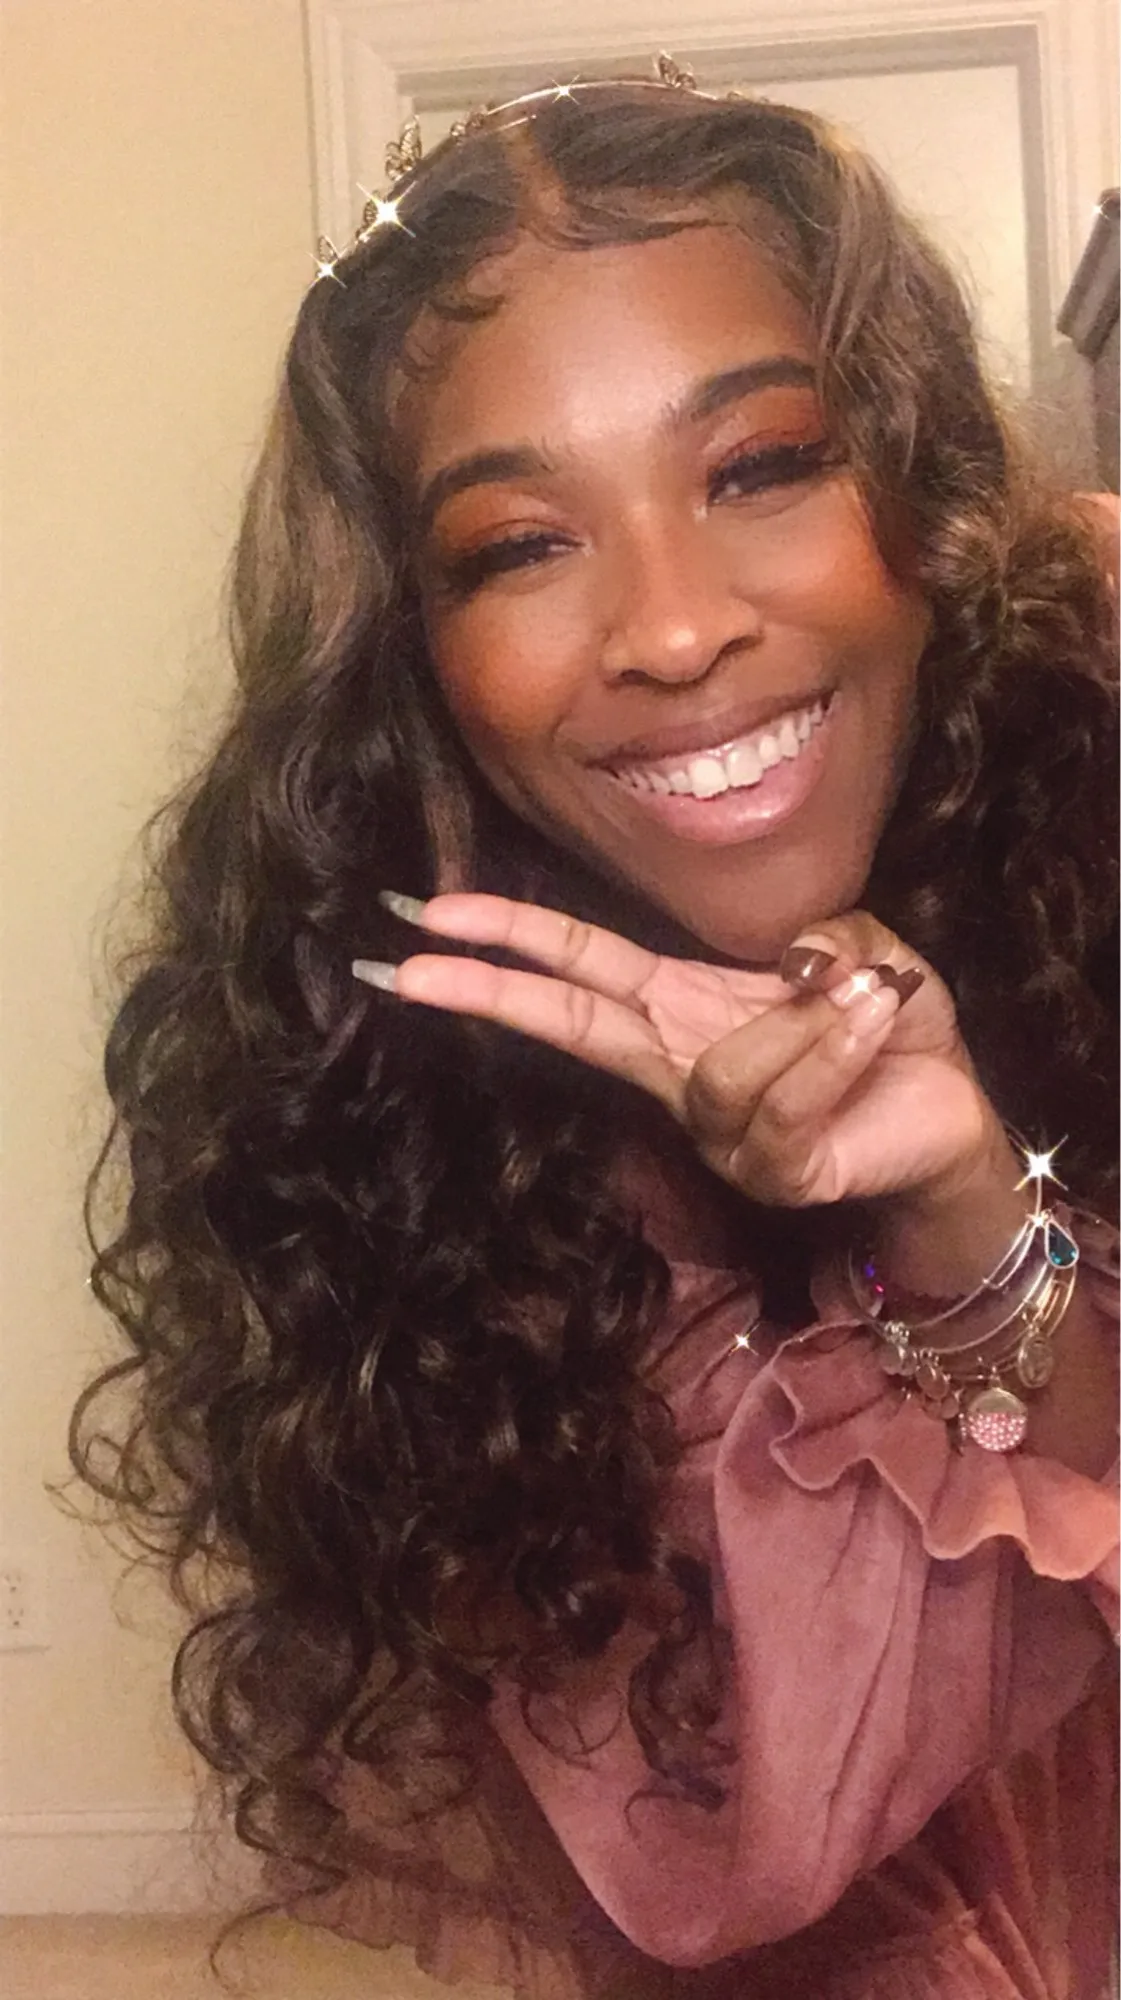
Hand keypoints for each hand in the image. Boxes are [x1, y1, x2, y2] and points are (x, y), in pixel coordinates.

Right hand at [354, 895, 997, 1210]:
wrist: (949, 1114)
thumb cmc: (888, 1030)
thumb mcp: (857, 950)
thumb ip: (817, 936)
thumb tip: (791, 961)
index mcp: (683, 1007)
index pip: (580, 968)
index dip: (509, 939)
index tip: (428, 916)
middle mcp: (683, 1071)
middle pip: (575, 1027)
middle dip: (493, 994)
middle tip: (410, 970)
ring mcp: (721, 1134)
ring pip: (719, 1077)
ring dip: (800, 1024)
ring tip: (869, 992)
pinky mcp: (774, 1175)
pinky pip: (782, 1109)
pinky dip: (835, 1051)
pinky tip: (874, 1015)